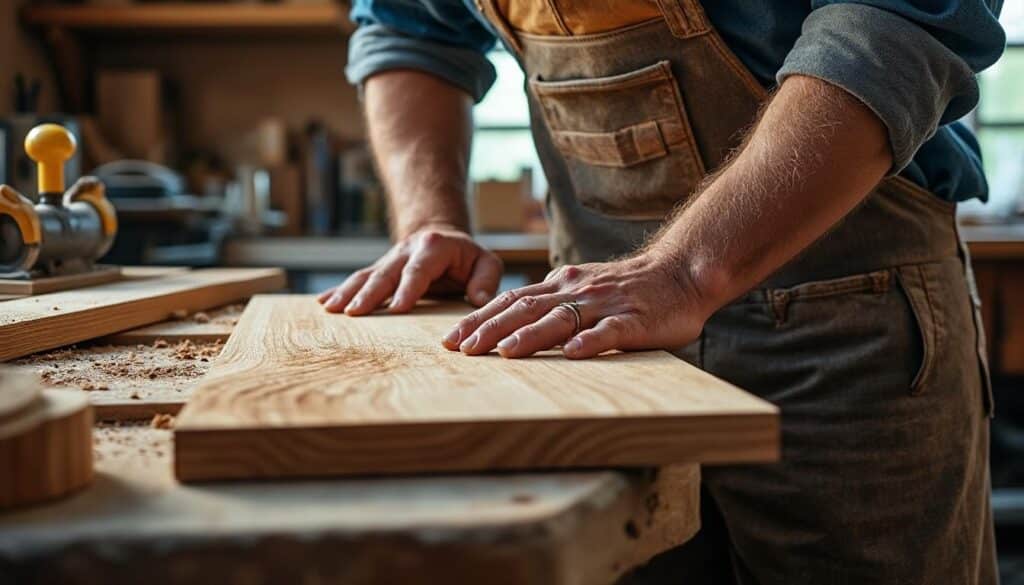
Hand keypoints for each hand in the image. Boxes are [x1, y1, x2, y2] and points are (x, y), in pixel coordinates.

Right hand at [318, 226, 503, 314]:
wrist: (441, 236)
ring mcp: (389, 260)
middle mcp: (406, 251)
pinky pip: (357, 279)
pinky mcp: (379, 269)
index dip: (407, 289)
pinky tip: (323, 304)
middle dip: (369, 293)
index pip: (419, 270)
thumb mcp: (486, 262)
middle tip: (355, 312)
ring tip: (332, 310)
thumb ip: (486, 280)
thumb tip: (478, 300)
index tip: (397, 308)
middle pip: (385, 273)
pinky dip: (340, 291)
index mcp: (434, 248)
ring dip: (348, 292)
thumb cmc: (467, 257)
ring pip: (366, 275)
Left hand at [441, 252, 711, 358]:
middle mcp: (577, 291)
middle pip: (525, 309)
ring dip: (529, 336)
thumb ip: (556, 304)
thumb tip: (516, 326)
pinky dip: (589, 342)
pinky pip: (609, 331)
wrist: (683, 271)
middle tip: (461, 349)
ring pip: (560, 319)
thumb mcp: (585, 289)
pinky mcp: (634, 320)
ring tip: (503, 353)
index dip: (479, 318)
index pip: (511, 300)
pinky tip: (573, 354)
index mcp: (563, 285)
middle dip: (490, 329)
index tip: (451, 338)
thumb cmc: (631, 288)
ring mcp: (604, 305)